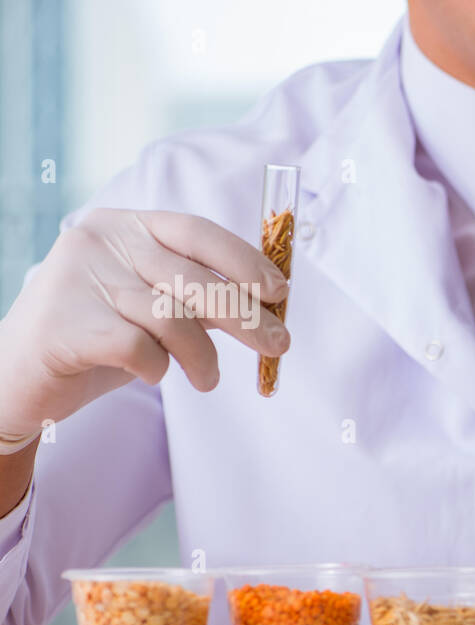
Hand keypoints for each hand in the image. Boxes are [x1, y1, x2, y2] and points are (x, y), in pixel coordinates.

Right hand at [0, 209, 290, 446]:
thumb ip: (199, 296)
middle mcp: (100, 242)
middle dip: (247, 317)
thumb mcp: (152, 306)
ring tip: (207, 379)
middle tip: (277, 345)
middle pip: (196, 279)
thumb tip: (269, 303)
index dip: (245, 261)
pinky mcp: (67, 325)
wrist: (17, 378)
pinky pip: (142, 349)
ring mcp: (80, 280)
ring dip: (204, 357)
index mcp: (124, 226)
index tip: (279, 291)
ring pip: (174, 319)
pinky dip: (158, 368)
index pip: (197, 232)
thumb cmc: (96, 339)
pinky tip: (150, 374)